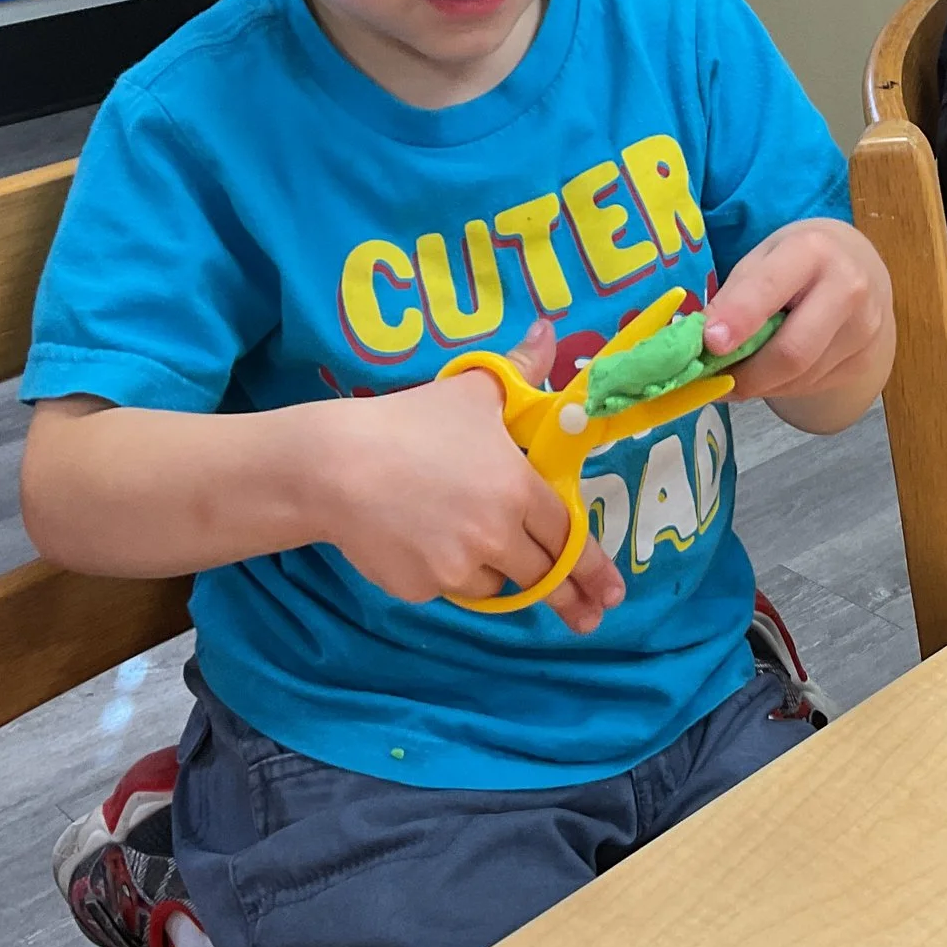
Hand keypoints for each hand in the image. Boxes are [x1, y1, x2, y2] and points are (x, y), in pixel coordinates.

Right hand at [317, 320, 623, 634]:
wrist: (334, 466)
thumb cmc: (409, 423)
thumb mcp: (471, 390)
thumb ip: (519, 369)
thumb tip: (547, 331)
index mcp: (518, 490)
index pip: (569, 536)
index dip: (592, 566)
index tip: (612, 593)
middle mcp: (496, 535)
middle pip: (542, 573)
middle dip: (567, 596)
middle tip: (587, 615)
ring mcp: (458, 567)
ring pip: (496, 584)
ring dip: (497, 571)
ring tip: (469, 540)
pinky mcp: (422, 589)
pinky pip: (450, 588)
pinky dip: (450, 573)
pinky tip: (425, 542)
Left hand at [702, 218, 890, 400]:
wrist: (857, 267)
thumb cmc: (796, 261)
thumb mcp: (762, 260)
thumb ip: (733, 297)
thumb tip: (698, 343)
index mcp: (814, 250)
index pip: (771, 289)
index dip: (738, 318)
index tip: (709, 343)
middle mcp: (848, 289)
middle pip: (793, 351)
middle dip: (746, 374)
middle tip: (712, 381)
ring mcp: (863, 329)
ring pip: (799, 378)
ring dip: (759, 385)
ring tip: (735, 376)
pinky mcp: (864, 360)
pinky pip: (811, 386)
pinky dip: (780, 386)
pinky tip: (769, 373)